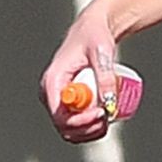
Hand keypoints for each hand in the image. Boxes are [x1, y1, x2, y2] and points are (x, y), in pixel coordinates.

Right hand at [40, 0, 121, 144]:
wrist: (94, 30)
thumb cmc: (94, 36)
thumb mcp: (101, 52)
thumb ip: (105, 76)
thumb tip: (109, 102)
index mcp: (52, 81)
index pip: (59, 115)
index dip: (80, 121)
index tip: (101, 112)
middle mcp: (52, 95)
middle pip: (65, 127)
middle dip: (89, 128)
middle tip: (108, 115)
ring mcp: (60, 101)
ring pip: (72, 131)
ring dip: (92, 130)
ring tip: (108, 114)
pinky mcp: (70, 104)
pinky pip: (78, 126)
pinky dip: (92, 128)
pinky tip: (105, 117)